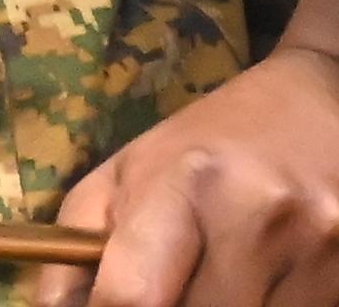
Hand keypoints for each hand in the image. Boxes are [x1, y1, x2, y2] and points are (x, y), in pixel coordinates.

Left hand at [43, 0, 338, 306]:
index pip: (132, 295)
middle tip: (168, 286)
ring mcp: (315, 248)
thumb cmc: (209, 143)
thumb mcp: (127, 172)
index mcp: (182, 183)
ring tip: (212, 278)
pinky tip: (260, 284)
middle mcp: (254, 215)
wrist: (323, 104)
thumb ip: (79, 246)